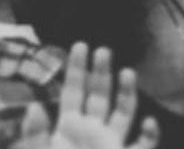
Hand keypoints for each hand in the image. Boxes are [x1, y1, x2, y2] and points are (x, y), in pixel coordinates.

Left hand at [15, 43, 160, 148]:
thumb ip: (34, 137)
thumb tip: (35, 107)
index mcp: (66, 130)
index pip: (72, 92)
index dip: (76, 70)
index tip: (79, 45)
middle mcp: (89, 134)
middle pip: (98, 96)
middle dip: (101, 73)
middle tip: (104, 50)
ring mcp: (108, 147)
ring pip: (122, 115)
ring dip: (127, 94)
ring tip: (127, 72)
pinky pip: (140, 147)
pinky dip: (149, 136)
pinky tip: (149, 124)